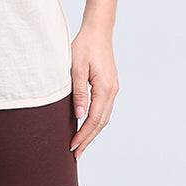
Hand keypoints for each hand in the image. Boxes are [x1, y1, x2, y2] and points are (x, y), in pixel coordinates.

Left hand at [69, 25, 118, 157]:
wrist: (98, 31)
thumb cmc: (84, 46)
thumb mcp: (76, 68)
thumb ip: (78, 93)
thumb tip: (79, 115)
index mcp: (105, 88)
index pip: (94, 119)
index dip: (83, 135)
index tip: (72, 146)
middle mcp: (112, 91)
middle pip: (101, 123)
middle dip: (88, 139)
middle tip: (76, 154)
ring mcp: (113, 89)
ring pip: (104, 118)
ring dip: (92, 133)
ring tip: (80, 145)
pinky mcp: (110, 86)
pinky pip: (104, 109)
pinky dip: (95, 122)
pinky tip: (86, 127)